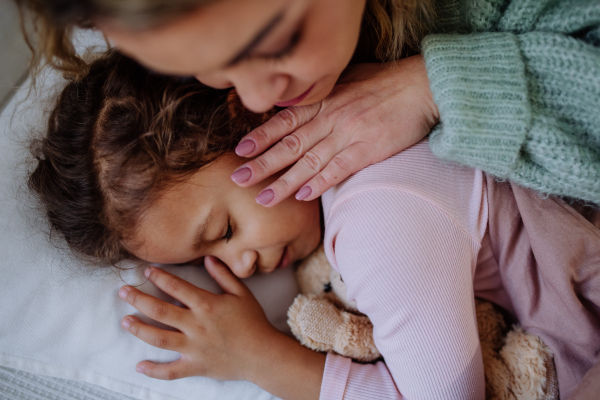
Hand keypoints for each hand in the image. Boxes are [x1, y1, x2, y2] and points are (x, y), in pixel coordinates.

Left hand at [118, 256, 279, 381]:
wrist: (263, 354)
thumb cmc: (254, 322)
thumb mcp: (242, 293)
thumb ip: (223, 275)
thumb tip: (208, 258)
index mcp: (207, 305)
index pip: (177, 287)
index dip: (160, 277)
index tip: (147, 271)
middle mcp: (196, 326)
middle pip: (160, 311)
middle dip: (139, 299)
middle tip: (123, 292)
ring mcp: (194, 348)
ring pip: (159, 338)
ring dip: (139, 329)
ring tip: (125, 321)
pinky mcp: (195, 366)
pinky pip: (170, 371)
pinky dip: (154, 370)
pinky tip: (139, 365)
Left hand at [231, 55, 438, 206]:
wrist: (422, 86)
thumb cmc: (386, 82)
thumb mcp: (349, 80)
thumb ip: (325, 95)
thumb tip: (304, 103)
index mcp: (325, 100)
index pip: (285, 121)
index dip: (261, 137)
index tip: (241, 151)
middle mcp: (331, 117)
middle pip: (290, 144)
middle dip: (262, 164)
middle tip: (238, 179)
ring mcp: (348, 134)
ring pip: (309, 162)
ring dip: (283, 183)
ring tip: (263, 199)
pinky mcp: (367, 149)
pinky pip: (338, 169)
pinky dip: (318, 183)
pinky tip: (301, 196)